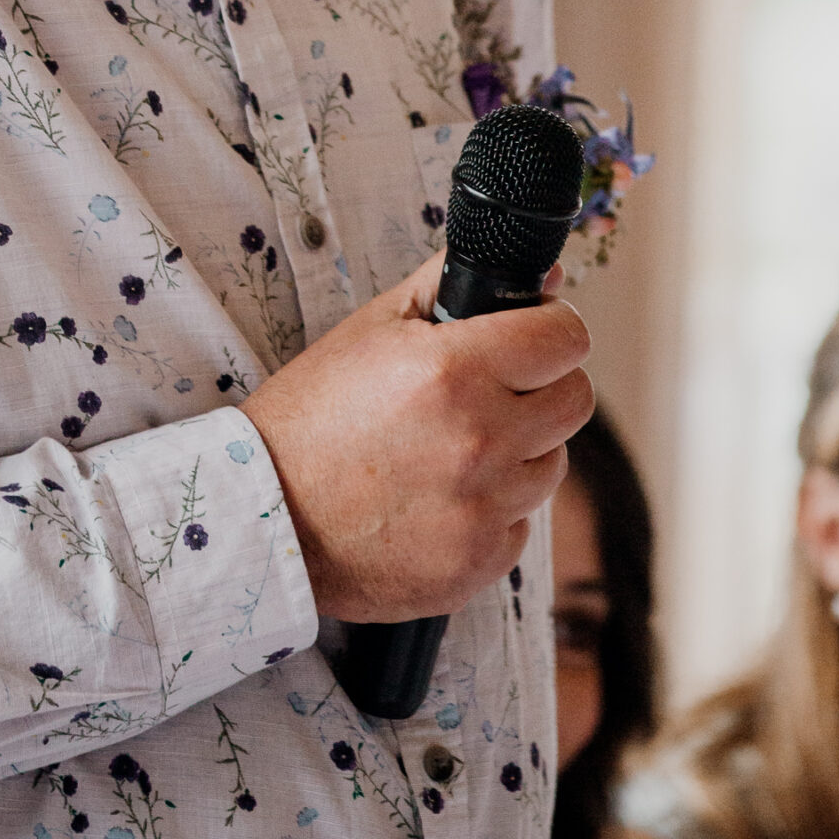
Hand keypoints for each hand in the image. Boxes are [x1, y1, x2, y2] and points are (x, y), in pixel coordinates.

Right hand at [240, 254, 591, 622]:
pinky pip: (521, 523)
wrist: (264, 516)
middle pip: (574, 399)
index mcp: (454, 371)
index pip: (566, 337)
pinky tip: (440, 497)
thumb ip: (450, 286)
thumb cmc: (309, 419)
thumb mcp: (371, 328)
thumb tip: (536, 276)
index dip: (550, 327)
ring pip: (553, 462)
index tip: (530, 334)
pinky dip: (493, 508)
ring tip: (454, 448)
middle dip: (541, 385)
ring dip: (519, 450)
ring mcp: (484, 509)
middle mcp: (480, 440)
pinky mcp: (480, 562)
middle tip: (492, 389)